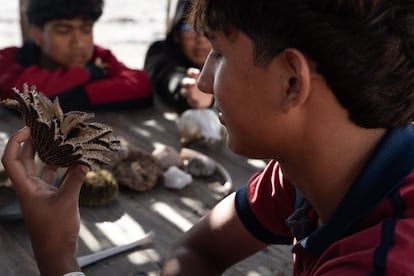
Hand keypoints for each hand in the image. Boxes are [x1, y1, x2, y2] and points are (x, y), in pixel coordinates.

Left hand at [1, 127, 88, 275]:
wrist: (56, 251)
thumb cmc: (55, 229)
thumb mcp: (67, 201)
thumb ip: (75, 179)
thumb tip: (85, 162)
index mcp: (25, 188)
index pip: (11, 159)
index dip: (16, 142)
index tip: (30, 129)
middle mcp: (29, 188)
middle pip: (25, 159)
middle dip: (33, 143)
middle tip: (46, 129)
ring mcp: (40, 192)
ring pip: (40, 167)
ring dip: (48, 155)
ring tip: (60, 141)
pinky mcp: (50, 197)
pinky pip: (54, 177)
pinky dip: (63, 168)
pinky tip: (74, 162)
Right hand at [180, 68, 213, 108]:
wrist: (209, 96)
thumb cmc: (211, 83)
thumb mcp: (213, 77)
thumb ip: (214, 73)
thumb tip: (223, 62)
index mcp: (195, 76)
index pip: (191, 73)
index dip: (192, 72)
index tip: (196, 73)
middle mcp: (190, 84)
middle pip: (185, 82)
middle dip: (187, 82)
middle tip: (192, 83)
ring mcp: (190, 93)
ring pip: (184, 92)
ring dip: (187, 92)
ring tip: (191, 93)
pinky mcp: (193, 101)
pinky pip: (191, 101)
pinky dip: (193, 101)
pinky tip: (196, 101)